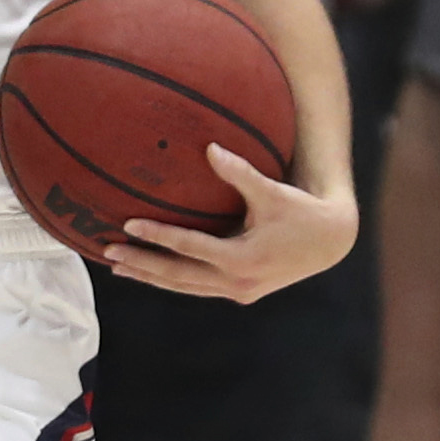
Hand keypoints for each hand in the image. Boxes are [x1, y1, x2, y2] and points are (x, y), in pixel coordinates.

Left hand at [109, 143, 356, 306]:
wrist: (331, 242)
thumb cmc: (301, 210)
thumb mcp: (272, 191)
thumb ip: (240, 172)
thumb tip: (210, 147)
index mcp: (243, 258)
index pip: (189, 248)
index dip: (158, 236)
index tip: (128, 224)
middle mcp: (237, 282)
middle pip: (178, 275)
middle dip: (141, 263)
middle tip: (107, 251)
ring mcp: (238, 292)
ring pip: (185, 286)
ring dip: (151, 276)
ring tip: (118, 266)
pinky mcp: (241, 293)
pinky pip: (197, 287)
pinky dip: (172, 279)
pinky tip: (151, 271)